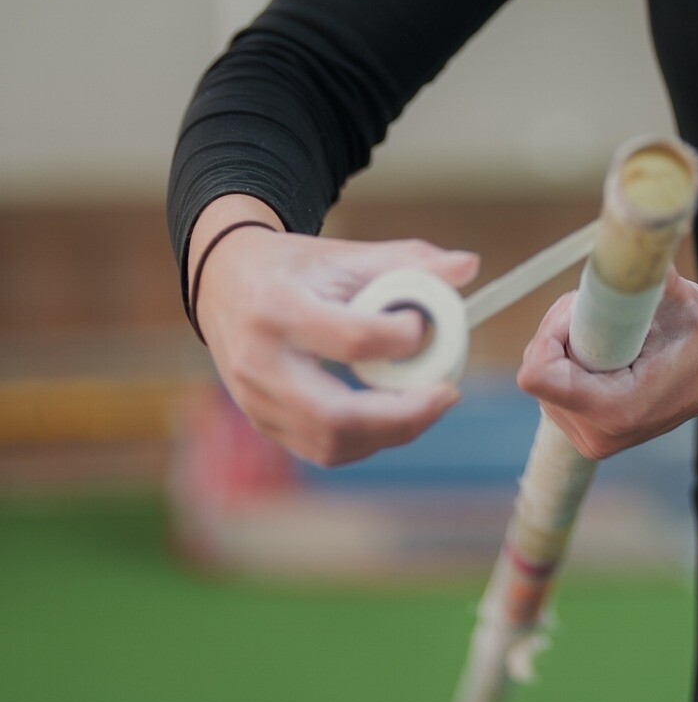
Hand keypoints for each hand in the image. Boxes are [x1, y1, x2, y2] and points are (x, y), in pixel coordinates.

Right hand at [195, 220, 479, 468]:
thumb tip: (469, 268)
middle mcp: (260, 363)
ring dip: (389, 432)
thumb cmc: (293, 267)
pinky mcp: (263, 423)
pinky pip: (321, 448)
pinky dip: (366, 440)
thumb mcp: (345, 252)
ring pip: (330, 443)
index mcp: (279, 309)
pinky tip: (394, 414)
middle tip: (447, 393)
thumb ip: (409, 260)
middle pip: (336, 415)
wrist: (224, 283)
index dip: (401, 338)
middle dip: (403, 415)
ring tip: (427, 403)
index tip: (422, 324)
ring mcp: (256, 401)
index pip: (351, 339)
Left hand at [515, 266, 697, 460]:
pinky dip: (569, 362)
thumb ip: (642, 272)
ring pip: (543, 377)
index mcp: (617, 407)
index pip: (538, 374)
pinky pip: (553, 389)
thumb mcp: (678, 295)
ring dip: (564, 345)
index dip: (552, 331)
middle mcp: (598, 433)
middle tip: (601, 314)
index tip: (582, 311)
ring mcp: (591, 439)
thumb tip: (619, 241)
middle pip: (539, 369)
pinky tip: (602, 353)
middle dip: (561, 332)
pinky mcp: (589, 433)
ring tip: (608, 333)